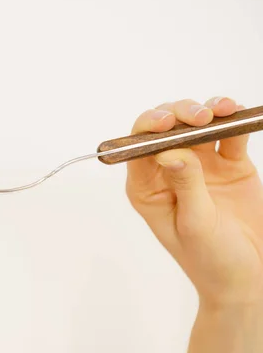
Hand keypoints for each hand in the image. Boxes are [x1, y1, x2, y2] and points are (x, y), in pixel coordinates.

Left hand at [126, 97, 262, 306]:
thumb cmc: (211, 260)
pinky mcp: (228, 164)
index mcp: (147, 188)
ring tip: (223, 109)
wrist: (248, 277)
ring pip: (197, 126)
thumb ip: (185, 185)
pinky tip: (237, 112)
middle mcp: (168, 171)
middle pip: (167, 129)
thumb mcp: (195, 225)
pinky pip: (229, 135)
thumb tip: (169, 151)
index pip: (138, 148)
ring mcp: (199, 165)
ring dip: (208, 110)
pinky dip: (233, 121)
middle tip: (202, 116)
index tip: (167, 121)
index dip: (149, 127)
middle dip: (180, 114)